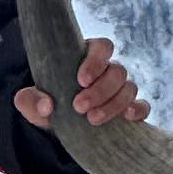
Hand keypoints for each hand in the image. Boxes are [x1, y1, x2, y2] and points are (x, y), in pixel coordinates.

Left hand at [20, 35, 146, 132]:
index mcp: (87, 57)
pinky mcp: (128, 109)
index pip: (102, 47)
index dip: (95, 61)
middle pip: (117, 71)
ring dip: (114, 104)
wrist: (57, 126)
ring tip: (92, 119)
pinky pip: (142, 106)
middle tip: (79, 107)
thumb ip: (30, 100)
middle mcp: (108, 70)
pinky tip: (127, 118)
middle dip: (100, 90)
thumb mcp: (30, 102)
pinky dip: (138, 110)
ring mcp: (120, 90)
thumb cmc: (46, 104)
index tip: (80, 80)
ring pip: (129, 88)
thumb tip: (47, 106)